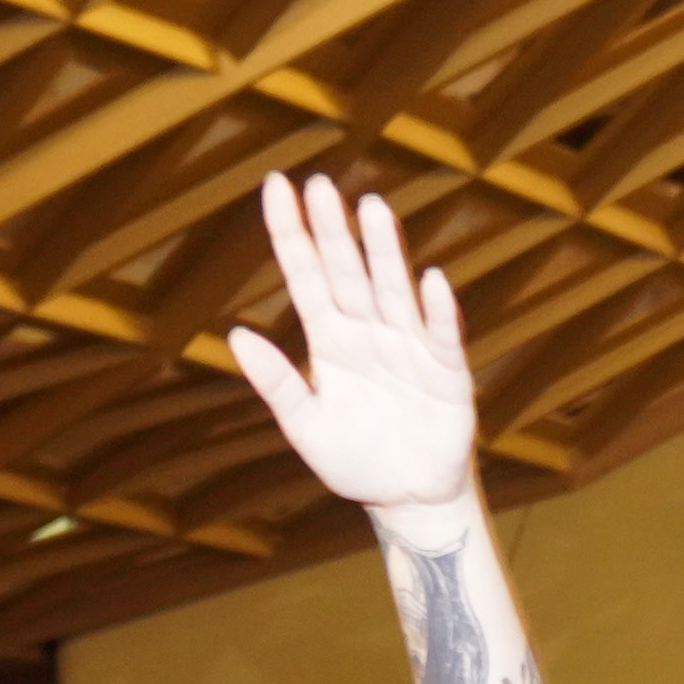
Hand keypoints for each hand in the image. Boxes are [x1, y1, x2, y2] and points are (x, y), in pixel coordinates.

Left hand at [232, 173, 485, 533]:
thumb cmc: (355, 460)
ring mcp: (409, 347)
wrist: (409, 498)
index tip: (276, 187)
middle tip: (319, 185)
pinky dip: (437, 311)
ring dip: (384, 252)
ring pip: (392, 290)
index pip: (305, 275)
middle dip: (333, 230)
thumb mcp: (305, 426)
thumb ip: (275, 382)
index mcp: (329, 340)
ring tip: (372, 209)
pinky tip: (430, 282)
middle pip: (347, 272)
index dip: (290, 232)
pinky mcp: (447, 372)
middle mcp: (368, 332)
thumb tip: (236, 334)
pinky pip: (441, 336)